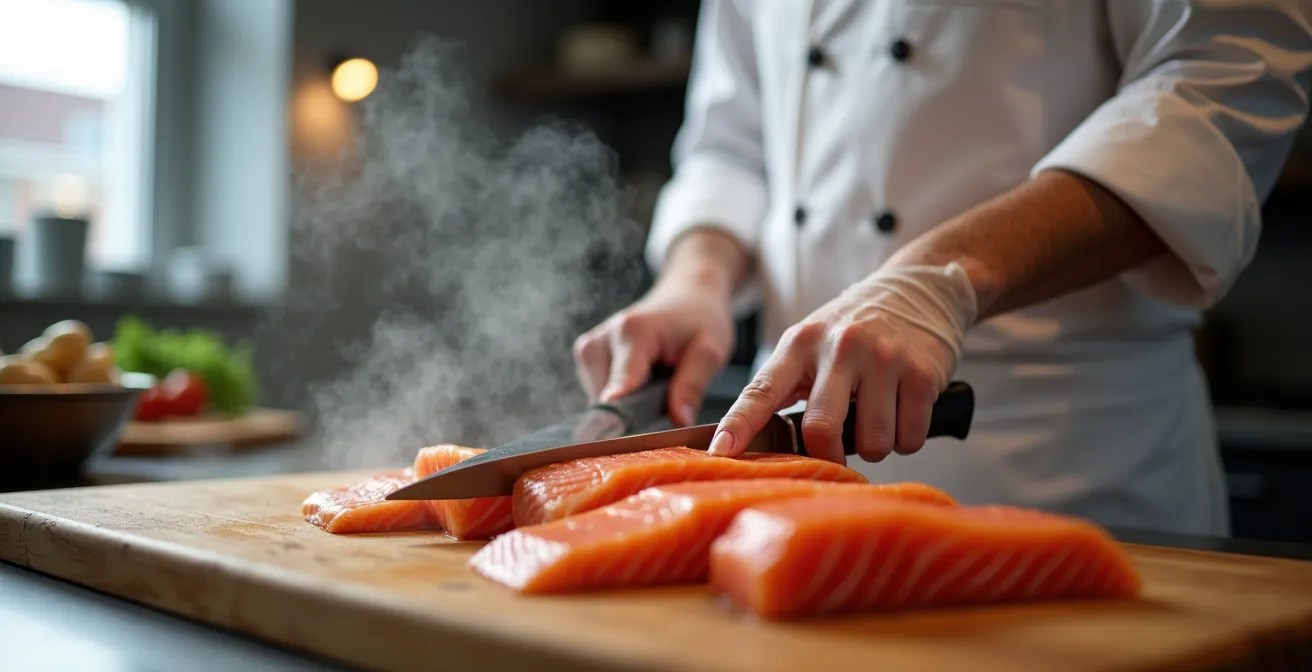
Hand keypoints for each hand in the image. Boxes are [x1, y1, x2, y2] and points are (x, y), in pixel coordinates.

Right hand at [573, 279, 735, 426]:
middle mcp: (601, 339)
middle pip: (606, 402)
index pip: (618, 390)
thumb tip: (679, 420)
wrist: (686, 296)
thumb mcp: (710, 350)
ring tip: (656, 389)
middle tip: (664, 410)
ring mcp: (589, 348)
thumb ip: (692, 384)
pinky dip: (620, 399)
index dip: (623, 421)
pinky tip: (642, 387)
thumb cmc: (700, 320)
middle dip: (633, 416)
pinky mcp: (587, 357)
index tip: (620, 446)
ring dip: (627, 407)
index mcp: (631, 332)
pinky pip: (598, 395)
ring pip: (599, 402)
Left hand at [708, 264, 976, 462]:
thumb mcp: (811, 342)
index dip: (739, 424)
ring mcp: (883, 359)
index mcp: (801, 343)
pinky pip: (909, 437)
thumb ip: (785, 385)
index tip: (721, 452)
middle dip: (828, 455)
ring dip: (874, 446)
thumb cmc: (856, 328)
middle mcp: (840, 347)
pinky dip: (907, 438)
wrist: (919, 289)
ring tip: (876, 417)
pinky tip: (904, 411)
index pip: (762, 390)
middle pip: (820, 430)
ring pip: (872, 442)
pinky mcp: (921, 373)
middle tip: (837, 450)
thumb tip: (748, 439)